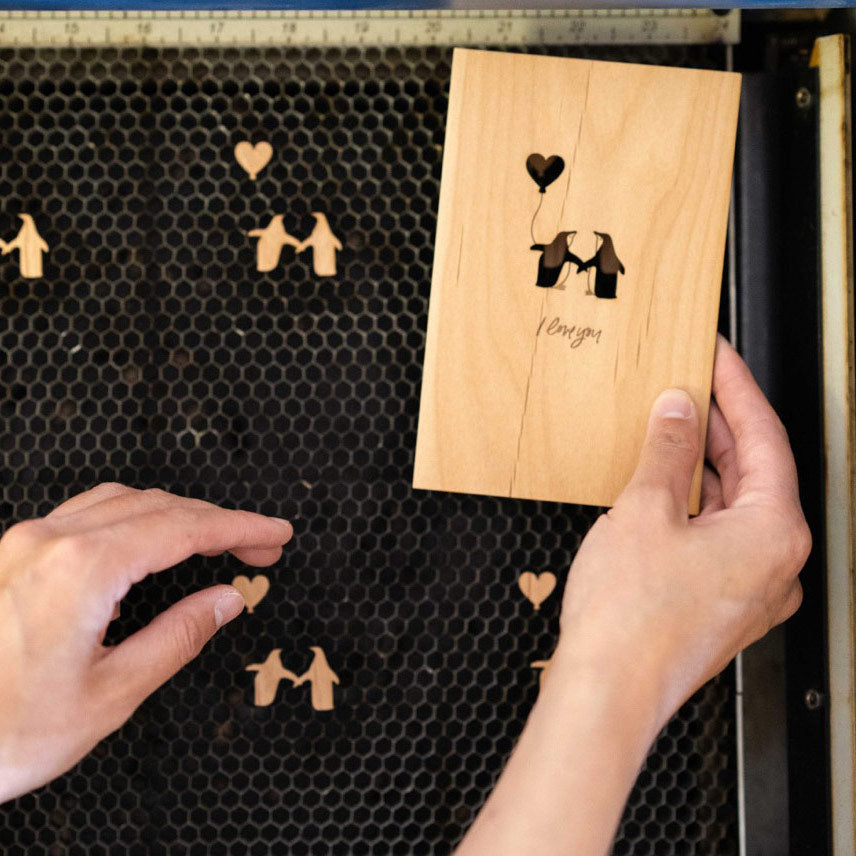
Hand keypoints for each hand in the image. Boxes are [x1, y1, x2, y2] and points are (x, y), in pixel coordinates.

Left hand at [0, 483, 292, 803]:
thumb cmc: (3, 734)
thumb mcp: (110, 695)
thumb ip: (177, 637)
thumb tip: (225, 600)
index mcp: (80, 571)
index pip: (183, 529)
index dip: (239, 528)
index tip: (275, 534)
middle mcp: (49, 542)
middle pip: (158, 506)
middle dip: (217, 521)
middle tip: (260, 546)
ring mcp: (25, 543)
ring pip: (123, 501)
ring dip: (179, 514)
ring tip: (216, 540)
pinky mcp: (12, 554)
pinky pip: (88, 512)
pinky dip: (137, 517)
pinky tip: (151, 540)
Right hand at [456, 335, 809, 855]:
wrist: (610, 691)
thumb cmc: (632, 617)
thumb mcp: (646, 509)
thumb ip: (667, 450)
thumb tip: (677, 410)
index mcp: (774, 532)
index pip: (764, 437)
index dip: (736, 388)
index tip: (718, 357)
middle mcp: (776, 562)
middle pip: (754, 471)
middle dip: (719, 425)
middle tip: (688, 384)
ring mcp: (752, 588)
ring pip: (734, 505)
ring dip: (703, 465)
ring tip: (669, 428)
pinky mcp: (723, 603)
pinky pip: (718, 535)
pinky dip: (695, 503)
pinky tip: (663, 486)